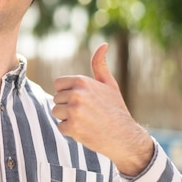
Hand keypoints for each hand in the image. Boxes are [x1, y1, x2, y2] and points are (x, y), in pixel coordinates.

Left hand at [52, 43, 153, 175]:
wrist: (125, 136)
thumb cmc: (116, 109)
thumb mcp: (109, 84)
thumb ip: (100, 65)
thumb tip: (103, 44)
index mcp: (82, 81)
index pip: (58, 84)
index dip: (68, 93)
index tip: (82, 100)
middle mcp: (77, 94)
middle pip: (56, 99)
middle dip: (67, 107)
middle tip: (87, 113)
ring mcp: (74, 111)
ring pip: (56, 113)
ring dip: (67, 119)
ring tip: (85, 121)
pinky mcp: (73, 127)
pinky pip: (61, 127)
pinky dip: (71, 131)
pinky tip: (86, 130)